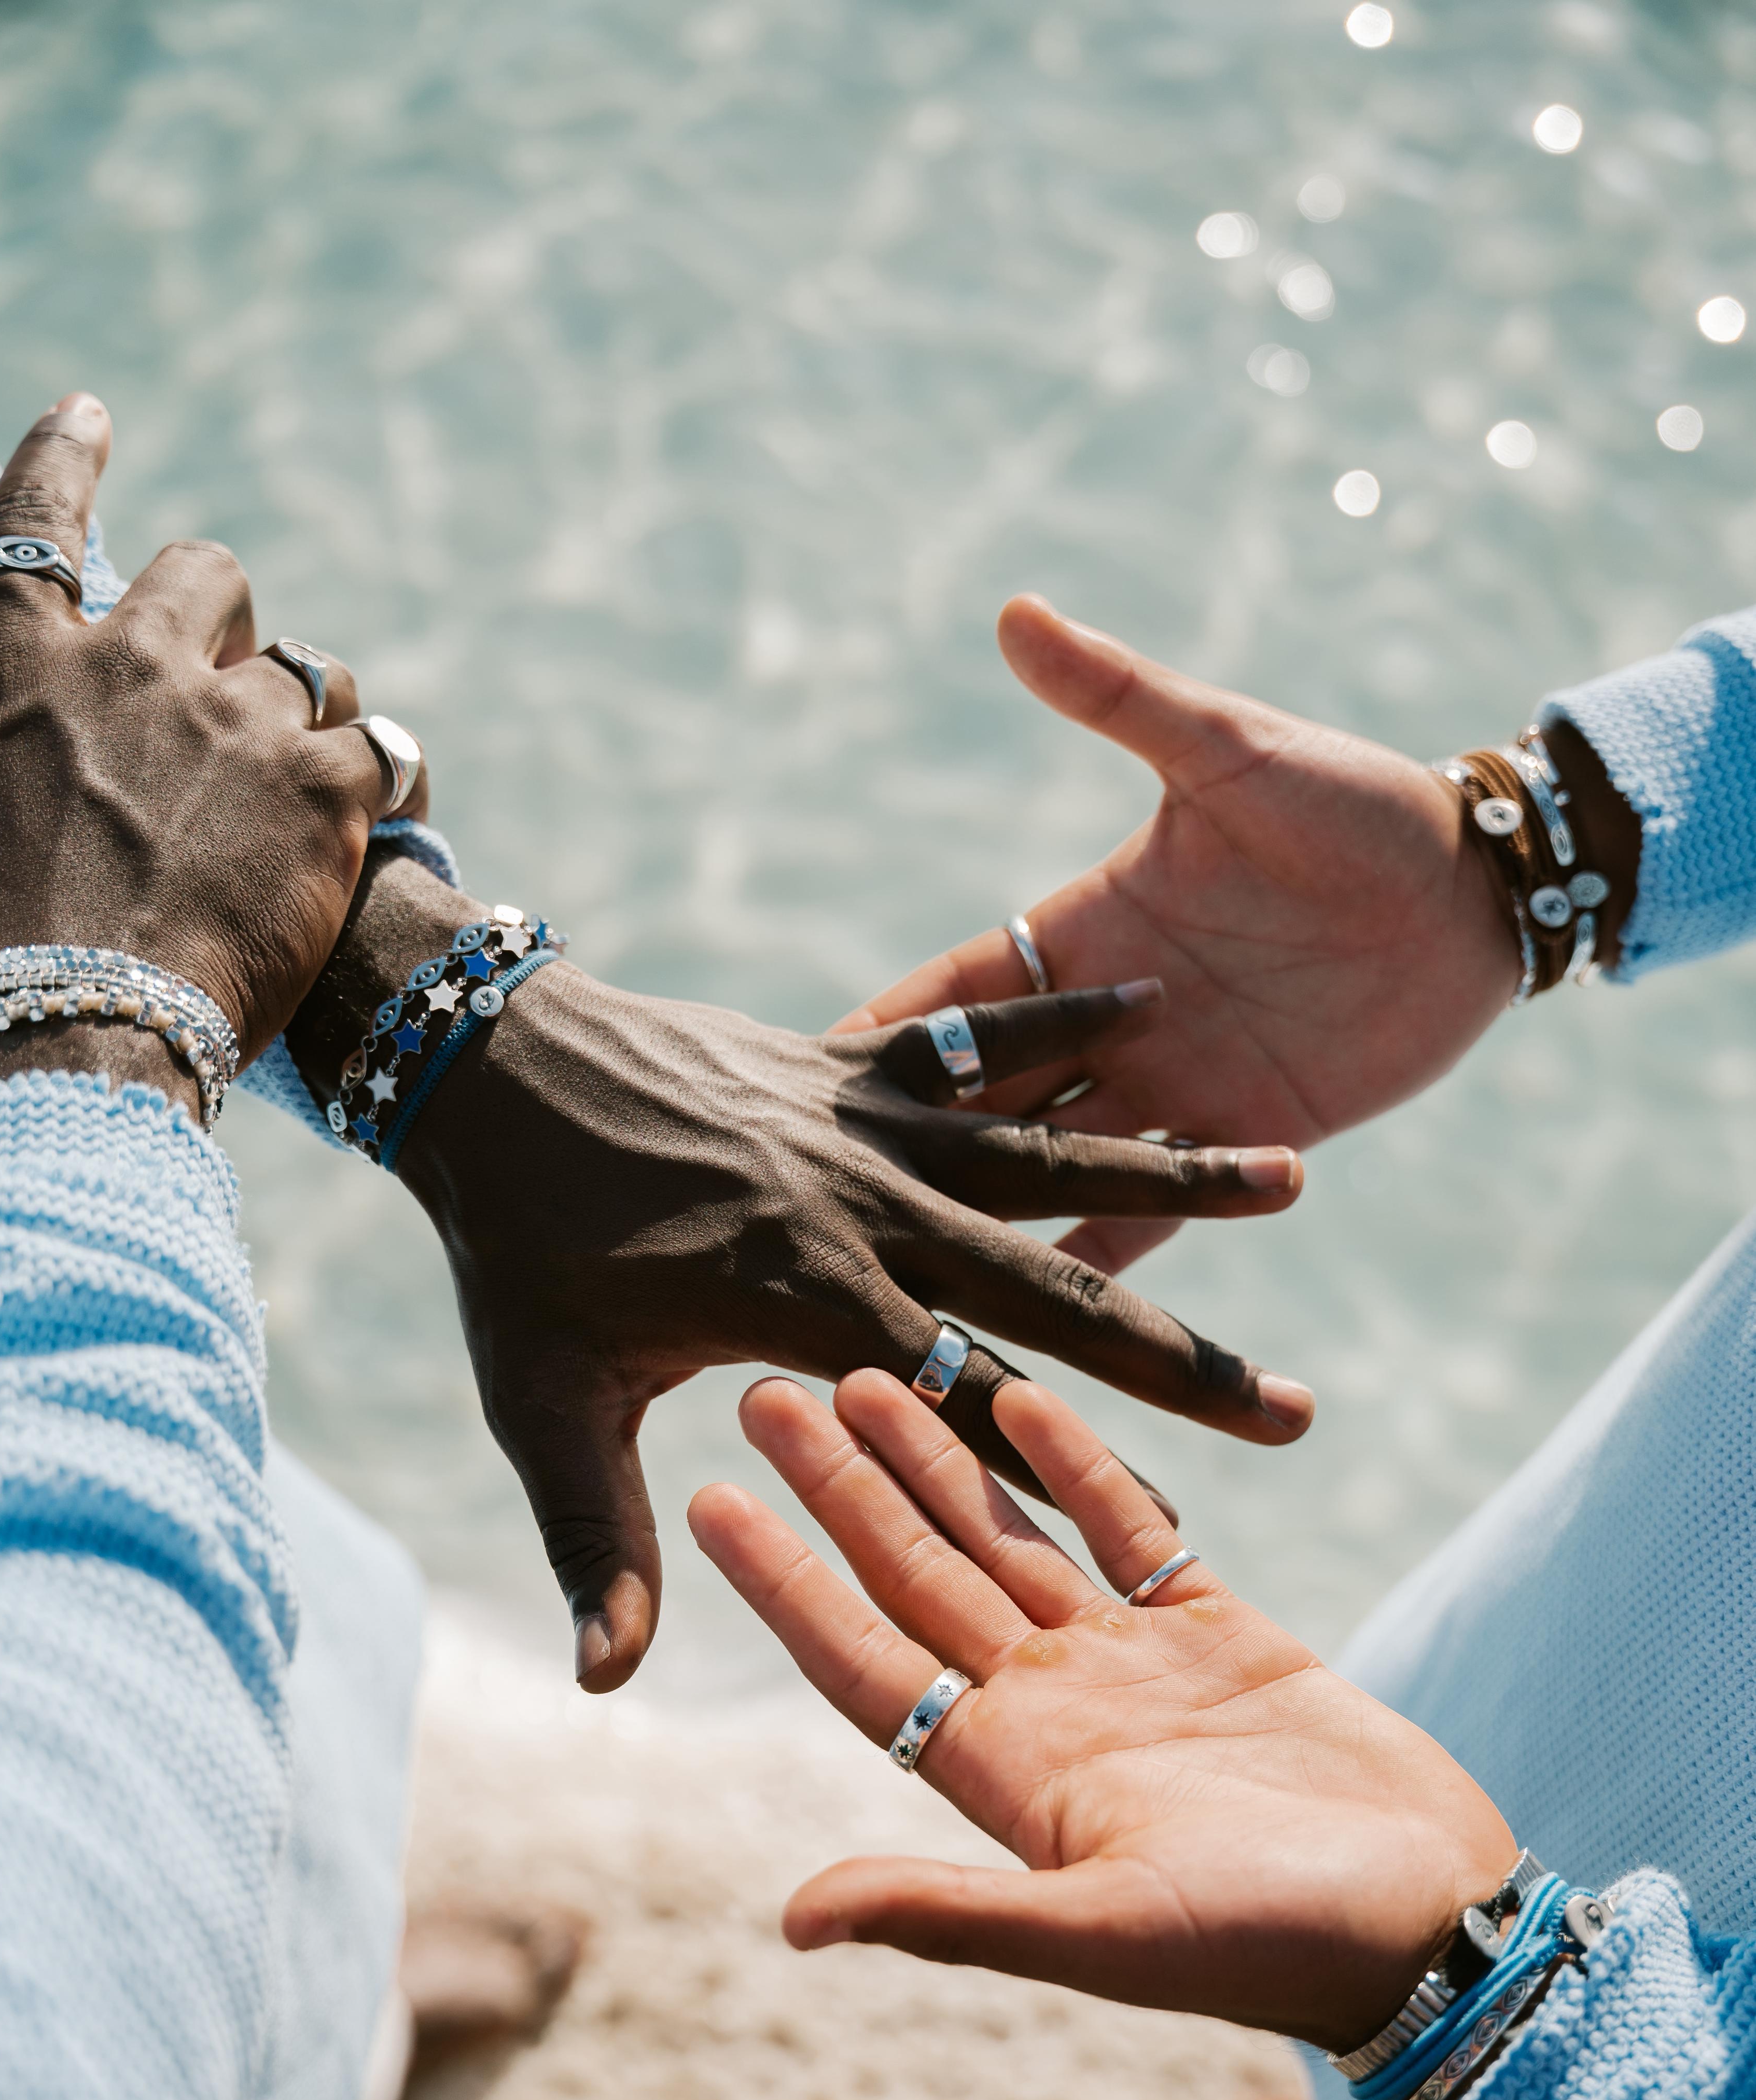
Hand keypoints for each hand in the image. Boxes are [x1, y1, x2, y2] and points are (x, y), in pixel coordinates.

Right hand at [0, 393, 401, 1106]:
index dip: (63, 457)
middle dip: (223, 617)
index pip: (33, 524)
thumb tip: (48, 747)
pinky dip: (385, 780)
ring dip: (303, 719)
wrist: (74, 1025)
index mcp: (19, 664)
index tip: (88, 413)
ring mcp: (234, 721)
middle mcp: (133, 664)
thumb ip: (22, 740)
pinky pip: (384, 749)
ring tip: (296, 798)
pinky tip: (383, 820)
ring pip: (305, 672)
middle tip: (224, 696)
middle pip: (206, 575)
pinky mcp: (321, 789)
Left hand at [286, 851, 1312, 1689]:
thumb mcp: (540, 1407)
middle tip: (1294, 1409)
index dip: (1069, 1487)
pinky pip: (979, 1041)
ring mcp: (869, 1132)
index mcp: (807, 1311)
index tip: (1178, 1541)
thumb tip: (600, 1686)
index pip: (962, 1419)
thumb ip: (593, 1543)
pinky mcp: (856, 1063)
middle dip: (1181, 1362)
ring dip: (1175, 1169)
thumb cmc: (511, 1256)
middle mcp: (865, 1219)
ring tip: (1296, 1172)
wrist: (481, 1069)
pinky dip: (1063, 1021)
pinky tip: (1159, 1003)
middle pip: (1054, 1298)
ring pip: (1051, 1157)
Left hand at [688, 1370, 1513, 2052]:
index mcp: (1006, 1774)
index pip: (865, 1657)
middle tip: (761, 1389)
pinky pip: (1130, 1526)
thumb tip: (794, 1918)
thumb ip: (949, 1914)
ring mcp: (1131, 1664)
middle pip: (918, 1574)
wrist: (1433, 1931)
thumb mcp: (1099, 1939)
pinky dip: (1079, 1461)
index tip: (716, 1501)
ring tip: (865, 1372)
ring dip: (937, 1459)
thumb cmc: (1271, 1952)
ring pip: (1009, 1535)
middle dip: (841, 1486)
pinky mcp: (1220, 1630)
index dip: (788, 1582)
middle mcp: (1051, 1708)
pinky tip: (1022, 1395)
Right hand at [839, 597, 1632, 1272]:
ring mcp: (1163, 1093)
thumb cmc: (1351, 800)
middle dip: (895, 1162)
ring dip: (982, 1230)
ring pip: (1049, 1178)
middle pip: (976, 1108)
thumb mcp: (1226, 750)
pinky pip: (1152, 1220)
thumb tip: (1016, 613)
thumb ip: (1121, 699)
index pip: (947, 1001)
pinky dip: (1099, 1271)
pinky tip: (1030, 1335)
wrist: (1475, 886)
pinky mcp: (1232, 1142)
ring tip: (892, 1293)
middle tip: (797, 1222)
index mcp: (1078, 934)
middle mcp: (1104, 1027)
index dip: (870, 1041)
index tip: (776, 1088)